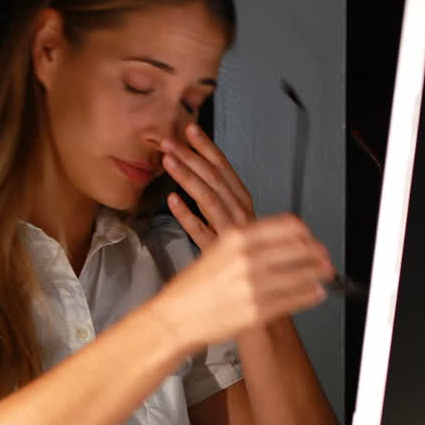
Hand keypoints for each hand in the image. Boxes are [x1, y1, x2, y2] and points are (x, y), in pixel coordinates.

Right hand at [144, 214, 334, 350]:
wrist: (176, 317)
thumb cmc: (194, 287)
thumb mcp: (217, 251)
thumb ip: (248, 243)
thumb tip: (282, 241)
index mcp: (236, 238)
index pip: (287, 226)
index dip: (305, 233)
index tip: (310, 238)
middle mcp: (247, 259)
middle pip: (299, 248)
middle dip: (317, 254)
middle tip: (324, 257)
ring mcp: (253, 285)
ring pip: (301, 274)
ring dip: (318, 274)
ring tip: (325, 274)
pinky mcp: (258, 310)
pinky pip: (295, 299)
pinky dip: (310, 295)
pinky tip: (315, 292)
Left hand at [160, 122, 254, 248]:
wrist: (255, 294)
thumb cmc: (243, 258)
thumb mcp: (232, 222)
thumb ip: (218, 201)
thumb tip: (197, 175)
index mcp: (244, 204)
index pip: (225, 169)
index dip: (207, 147)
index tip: (190, 129)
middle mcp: (241, 215)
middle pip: (216, 179)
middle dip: (192, 157)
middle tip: (170, 142)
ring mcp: (232, 233)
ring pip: (210, 199)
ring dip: (189, 177)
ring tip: (169, 162)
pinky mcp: (220, 253)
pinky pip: (202, 232)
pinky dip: (187, 215)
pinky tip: (172, 201)